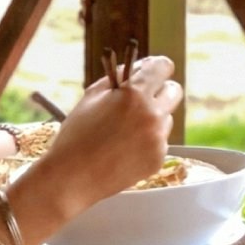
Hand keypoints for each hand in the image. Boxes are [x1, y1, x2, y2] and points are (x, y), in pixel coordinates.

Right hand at [26, 55, 184, 214]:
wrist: (70, 177)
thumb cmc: (76, 136)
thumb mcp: (91, 96)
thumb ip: (118, 76)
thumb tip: (139, 67)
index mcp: (134, 94)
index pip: (163, 66)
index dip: (156, 67)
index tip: (152, 72)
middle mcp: (151, 114)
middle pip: (174, 90)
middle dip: (161, 91)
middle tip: (143, 99)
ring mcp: (157, 138)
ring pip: (166, 118)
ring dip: (153, 119)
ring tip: (124, 132)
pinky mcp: (158, 159)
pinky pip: (160, 142)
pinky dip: (148, 142)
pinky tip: (125, 150)